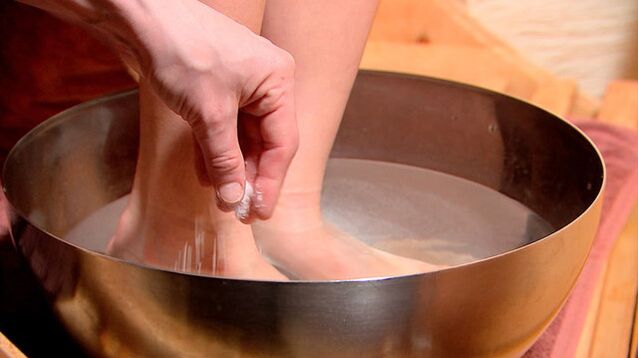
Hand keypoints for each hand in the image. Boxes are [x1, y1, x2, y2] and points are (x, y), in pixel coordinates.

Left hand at [112, 0, 297, 220]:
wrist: (141, 18)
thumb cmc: (183, 49)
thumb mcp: (209, 113)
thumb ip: (224, 158)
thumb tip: (233, 197)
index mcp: (278, 81)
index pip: (283, 142)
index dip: (270, 181)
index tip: (259, 211)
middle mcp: (264, 83)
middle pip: (264, 141)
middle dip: (248, 176)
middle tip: (239, 209)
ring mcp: (239, 85)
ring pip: (241, 137)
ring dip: (230, 167)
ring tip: (221, 198)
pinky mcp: (215, 88)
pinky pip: (222, 127)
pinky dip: (213, 150)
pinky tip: (206, 175)